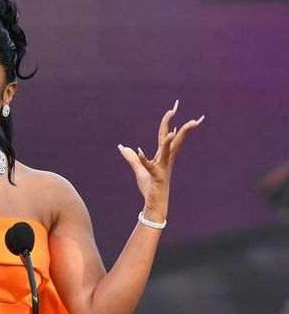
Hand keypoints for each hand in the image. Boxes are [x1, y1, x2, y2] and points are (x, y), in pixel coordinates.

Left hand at [118, 100, 203, 220]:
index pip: (166, 136)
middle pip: (174, 141)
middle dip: (183, 129)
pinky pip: (150, 167)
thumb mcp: (140, 170)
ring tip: (172, 132)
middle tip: (190, 118)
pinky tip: (139, 150)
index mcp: (163, 156)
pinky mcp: (156, 177)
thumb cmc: (150, 187)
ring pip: (167, 152)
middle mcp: (166, 160)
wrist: (153, 204)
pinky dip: (144, 159)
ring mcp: (163, 168)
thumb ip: (132, 158)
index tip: (173, 109)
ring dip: (169, 142)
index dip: (168, 122)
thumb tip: (122, 147)